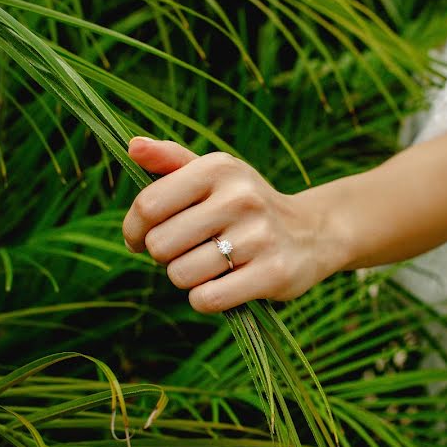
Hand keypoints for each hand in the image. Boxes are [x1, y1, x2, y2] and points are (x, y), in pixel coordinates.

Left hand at [122, 138, 338, 312]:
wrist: (313, 233)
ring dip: (186, 278)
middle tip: (186, 251)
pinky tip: (222, 285)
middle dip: (164, 256)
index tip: (139, 239)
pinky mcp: (273, 274)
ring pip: (181, 275)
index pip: (148, 205)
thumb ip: (170, 160)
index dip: (134, 230)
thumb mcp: (215, 175)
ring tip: (209, 266)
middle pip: (160, 245)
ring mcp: (259, 237)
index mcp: (219, 168)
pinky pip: (208, 299)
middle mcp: (240, 198)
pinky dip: (205, 299)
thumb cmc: (246, 205)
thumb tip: (133, 146)